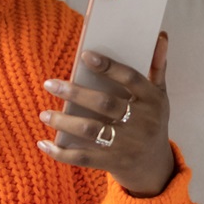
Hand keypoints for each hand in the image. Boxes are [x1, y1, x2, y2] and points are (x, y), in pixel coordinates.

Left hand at [38, 32, 175, 196]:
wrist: (154, 167)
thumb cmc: (152, 122)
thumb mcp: (159, 96)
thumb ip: (157, 66)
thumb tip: (160, 36)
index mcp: (153, 101)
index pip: (131, 79)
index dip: (109, 66)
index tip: (85, 55)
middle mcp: (142, 122)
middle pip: (105, 103)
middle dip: (75, 93)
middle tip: (49, 84)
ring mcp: (127, 145)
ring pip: (90, 130)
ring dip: (63, 121)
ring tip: (44, 114)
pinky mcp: (113, 163)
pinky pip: (83, 157)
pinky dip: (61, 153)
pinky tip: (43, 143)